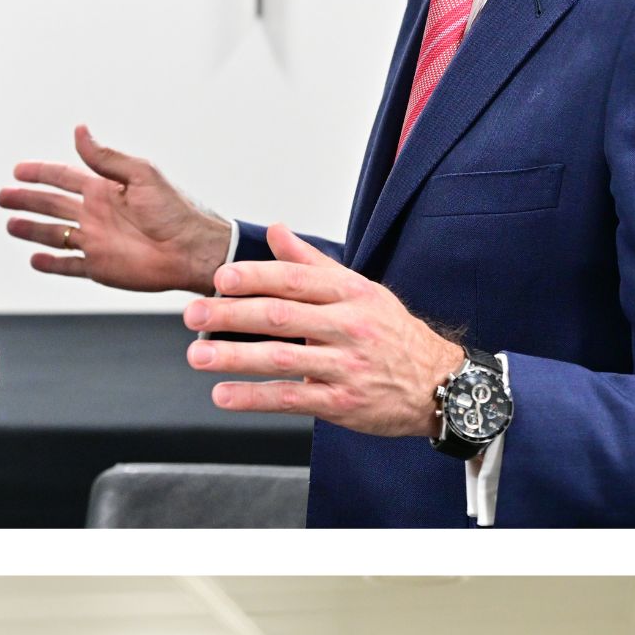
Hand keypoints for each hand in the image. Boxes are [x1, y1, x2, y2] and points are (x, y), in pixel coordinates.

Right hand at [2, 126, 238, 293]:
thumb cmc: (176, 210)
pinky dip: (51, 264)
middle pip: (51, 205)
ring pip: (54, 235)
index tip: (18, 170)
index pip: (63, 177)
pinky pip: (69, 265)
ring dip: (32, 230)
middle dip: (27, 200)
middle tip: (3, 196)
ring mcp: (96, 241)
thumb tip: (80, 131)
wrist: (193, 250)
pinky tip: (35, 259)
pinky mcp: (100, 267)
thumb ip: (106, 158)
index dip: (41, 172)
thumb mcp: (142, 175)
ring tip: (10, 224)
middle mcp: (96, 214)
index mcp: (104, 189)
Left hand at [185, 225, 469, 436]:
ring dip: (234, 358)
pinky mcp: (344, 403)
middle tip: (193, 315)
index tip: (220, 279)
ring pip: (283, 358)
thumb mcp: (362, 291)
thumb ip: (314, 264)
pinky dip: (255, 398)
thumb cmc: (394, 335)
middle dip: (231, 315)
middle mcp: (350, 327)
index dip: (255, 277)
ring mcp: (347, 366)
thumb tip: (278, 231)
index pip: (296, 280)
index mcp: (351, 294)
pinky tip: (224, 396)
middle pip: (281, 316)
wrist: (441, 384)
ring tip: (198, 355)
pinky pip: (292, 399)